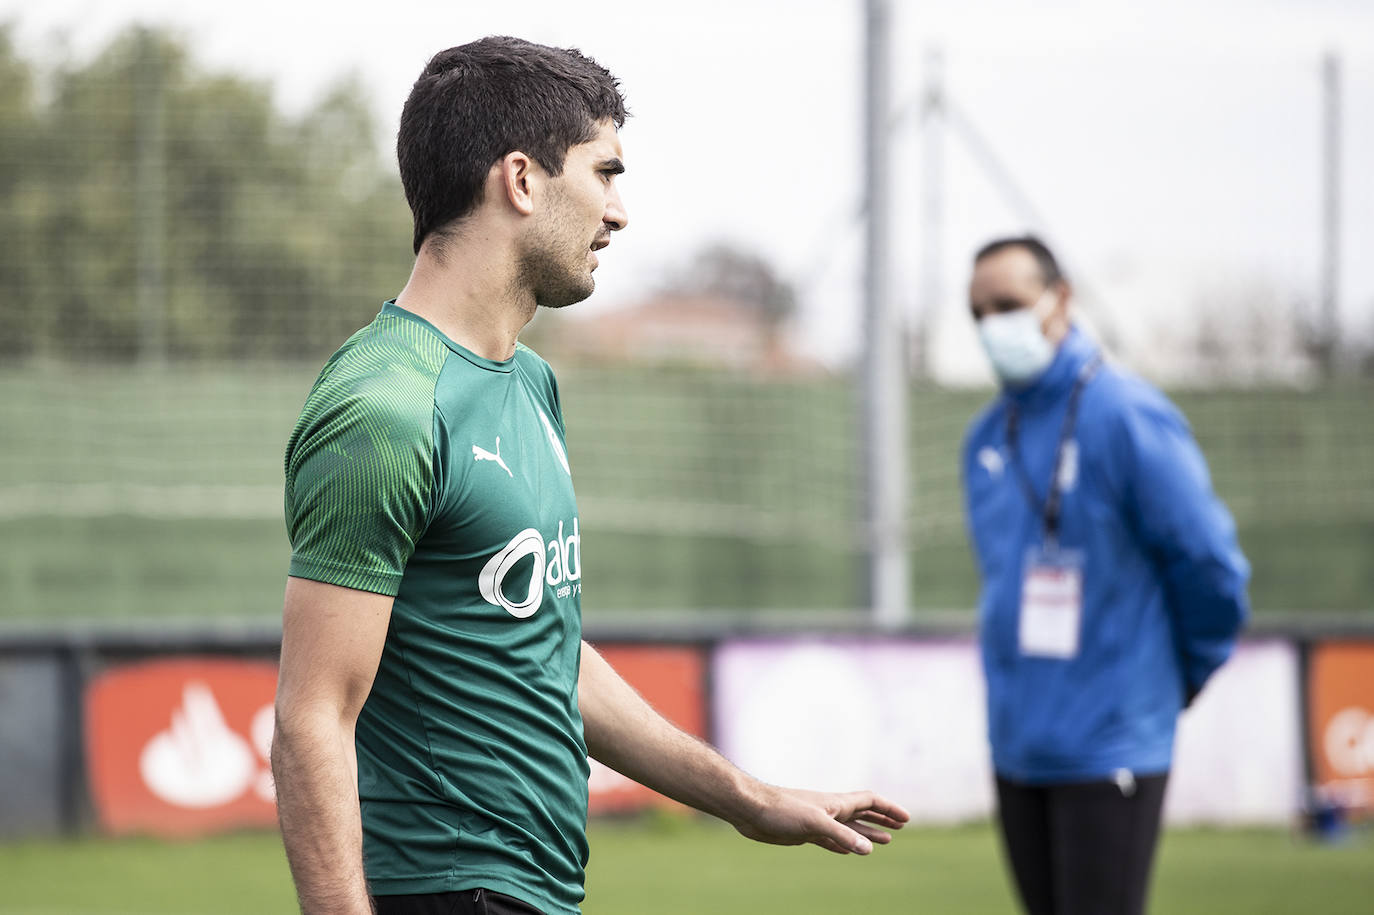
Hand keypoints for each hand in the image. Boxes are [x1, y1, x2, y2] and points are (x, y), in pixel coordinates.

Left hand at [733, 786, 909, 854]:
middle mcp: (830, 810)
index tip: (906, 818)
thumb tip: (868, 850)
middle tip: (900, 827)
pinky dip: (845, 844)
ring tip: (885, 840)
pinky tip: (849, 851)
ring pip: (849, 827)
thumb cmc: (781, 810)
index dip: (888, 809)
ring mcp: (818, 821)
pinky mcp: (805, 833)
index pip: (869, 801)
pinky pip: (832, 839)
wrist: (751, 809)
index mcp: (836, 803)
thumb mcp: (815, 823)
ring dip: (867, 833)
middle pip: (863, 813)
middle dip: (882, 819)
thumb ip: (842, 835)